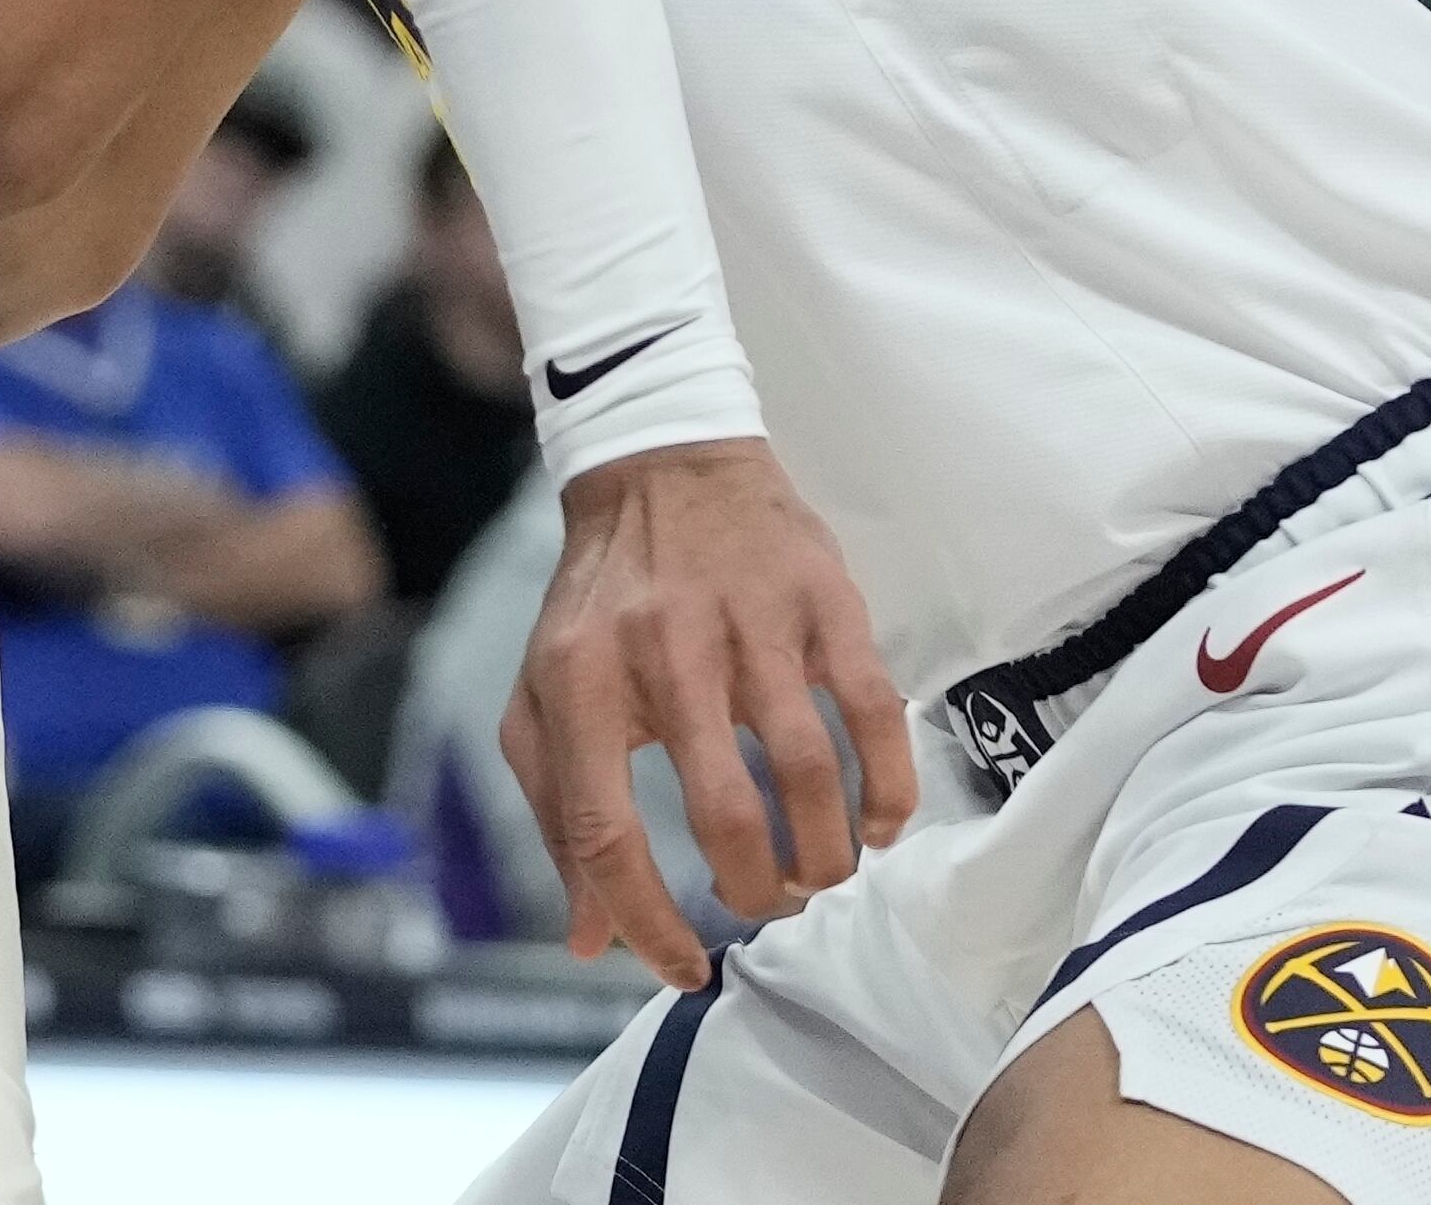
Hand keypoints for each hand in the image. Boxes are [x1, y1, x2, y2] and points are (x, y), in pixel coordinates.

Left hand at [496, 439, 912, 986]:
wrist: (660, 462)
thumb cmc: (600, 602)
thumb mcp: (544, 694)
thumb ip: (558, 814)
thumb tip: (589, 940)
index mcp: (576, 682)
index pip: (603, 832)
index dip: (644, 920)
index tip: (684, 967)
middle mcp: (659, 651)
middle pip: (721, 814)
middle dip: (755, 889)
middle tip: (766, 906)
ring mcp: (748, 622)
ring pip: (805, 769)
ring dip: (823, 851)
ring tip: (820, 874)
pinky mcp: (822, 600)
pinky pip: (872, 711)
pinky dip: (885, 787)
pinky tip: (876, 825)